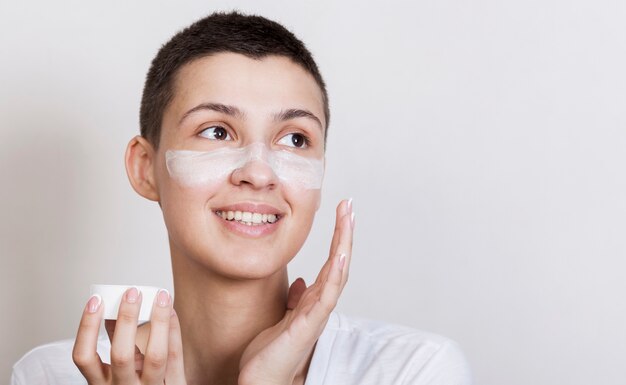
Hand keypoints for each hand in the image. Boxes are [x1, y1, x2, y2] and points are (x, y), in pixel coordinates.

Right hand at [72, 287, 186, 383]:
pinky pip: (176, 358)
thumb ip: (115, 344)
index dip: (87, 327)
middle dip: (127, 320)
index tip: (95, 301)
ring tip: (160, 297)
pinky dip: (174, 331)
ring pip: (155, 355)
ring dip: (158, 321)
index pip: (83, 357)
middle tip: (132, 293)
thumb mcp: (116, 372)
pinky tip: (171, 312)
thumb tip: (112, 310)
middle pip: (121, 355)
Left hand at [239, 199, 354, 384]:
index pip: (330, 262)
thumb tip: (300, 282)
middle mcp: (319, 304)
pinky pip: (325, 296)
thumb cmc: (271, 353)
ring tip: (348, 218)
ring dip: (343, 244)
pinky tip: (339, 255)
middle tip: (349, 205)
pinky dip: (334, 275)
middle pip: (339, 262)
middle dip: (345, 233)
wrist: (263, 380)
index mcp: (313, 300)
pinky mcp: (308, 325)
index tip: (341, 212)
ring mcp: (317, 314)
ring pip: (337, 274)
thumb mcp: (281, 318)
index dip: (337, 237)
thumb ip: (295, 300)